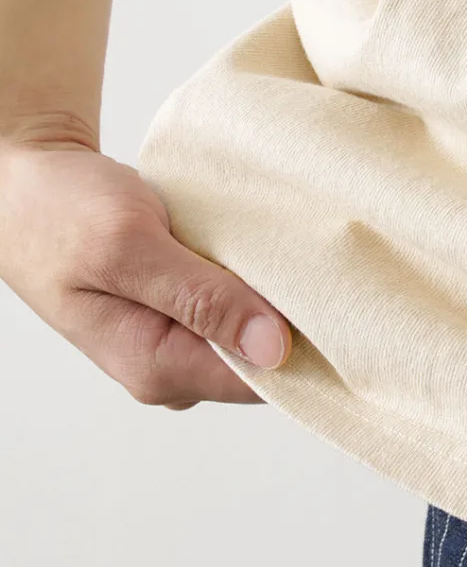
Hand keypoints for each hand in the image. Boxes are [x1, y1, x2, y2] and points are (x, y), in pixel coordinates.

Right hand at [0, 136, 291, 410]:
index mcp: (156, 367)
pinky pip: (236, 306)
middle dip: (293, 319)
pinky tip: (262, 253)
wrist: (24, 184)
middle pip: (264, 361)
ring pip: (254, 331)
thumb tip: (272, 348)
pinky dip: (253, 280)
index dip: (307, 347)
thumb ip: (199, 298)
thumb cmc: (61, 211)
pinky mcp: (181, 312)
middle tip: (315, 267)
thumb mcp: (129, 246)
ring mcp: (176, 340)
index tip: (336, 303)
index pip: (261, 383)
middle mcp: (170, 367)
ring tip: (287, 254)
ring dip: (274, 296)